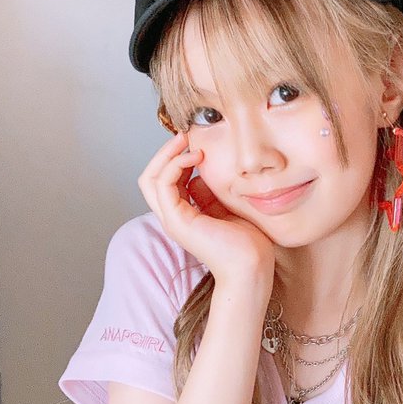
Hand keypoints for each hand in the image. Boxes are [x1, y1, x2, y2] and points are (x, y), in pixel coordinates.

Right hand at [138, 132, 276, 289]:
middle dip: (166, 152)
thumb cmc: (247, 243)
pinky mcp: (177, 221)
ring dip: (167, 155)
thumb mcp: (226, 208)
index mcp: (184, 214)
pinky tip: (195, 158)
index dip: (176, 158)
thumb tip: (199, 176)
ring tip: (188, 143)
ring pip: (150, 178)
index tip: (196, 143)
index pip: (166, 179)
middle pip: (151, 177)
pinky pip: (163, 184)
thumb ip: (209, 194)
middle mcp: (174, 217)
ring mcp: (173, 220)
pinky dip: (174, 165)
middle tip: (186, 136)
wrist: (252, 267)